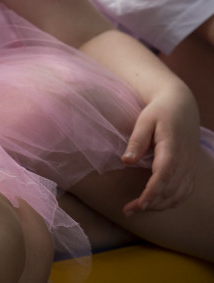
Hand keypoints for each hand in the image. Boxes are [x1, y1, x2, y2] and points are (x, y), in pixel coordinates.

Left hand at [121, 82, 199, 214]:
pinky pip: (185, 192)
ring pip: (179, 195)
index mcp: (172, 148)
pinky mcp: (191, 169)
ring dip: (159, 206)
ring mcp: (190, 167)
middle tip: (127, 211)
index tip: (139, 205)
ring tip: (136, 209)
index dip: (153, 192)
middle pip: (171, 190)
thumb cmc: (159, 112)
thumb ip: (136, 141)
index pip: (164, 176)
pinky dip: (171, 201)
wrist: (182, 106)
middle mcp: (185, 161)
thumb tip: (126, 162)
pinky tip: (155, 204)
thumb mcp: (144, 121)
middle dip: (150, 204)